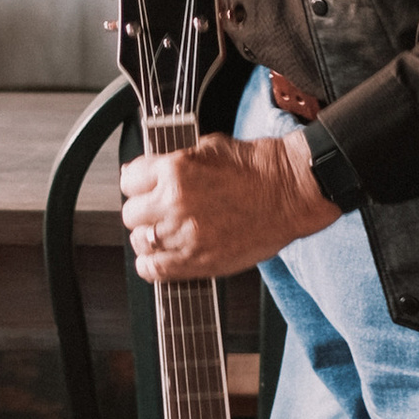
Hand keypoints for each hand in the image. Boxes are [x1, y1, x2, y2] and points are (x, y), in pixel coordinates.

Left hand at [120, 132, 344, 283]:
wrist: (290, 192)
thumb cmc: (258, 168)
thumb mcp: (209, 147)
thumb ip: (176, 161)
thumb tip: (153, 172)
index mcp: (175, 170)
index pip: (129, 179)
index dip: (137, 182)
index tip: (143, 186)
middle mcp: (174, 203)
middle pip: (130, 214)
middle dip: (142, 210)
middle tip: (157, 210)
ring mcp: (185, 235)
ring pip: (139, 242)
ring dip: (148, 237)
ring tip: (164, 233)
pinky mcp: (198, 261)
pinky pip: (154, 270)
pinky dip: (151, 266)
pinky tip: (161, 257)